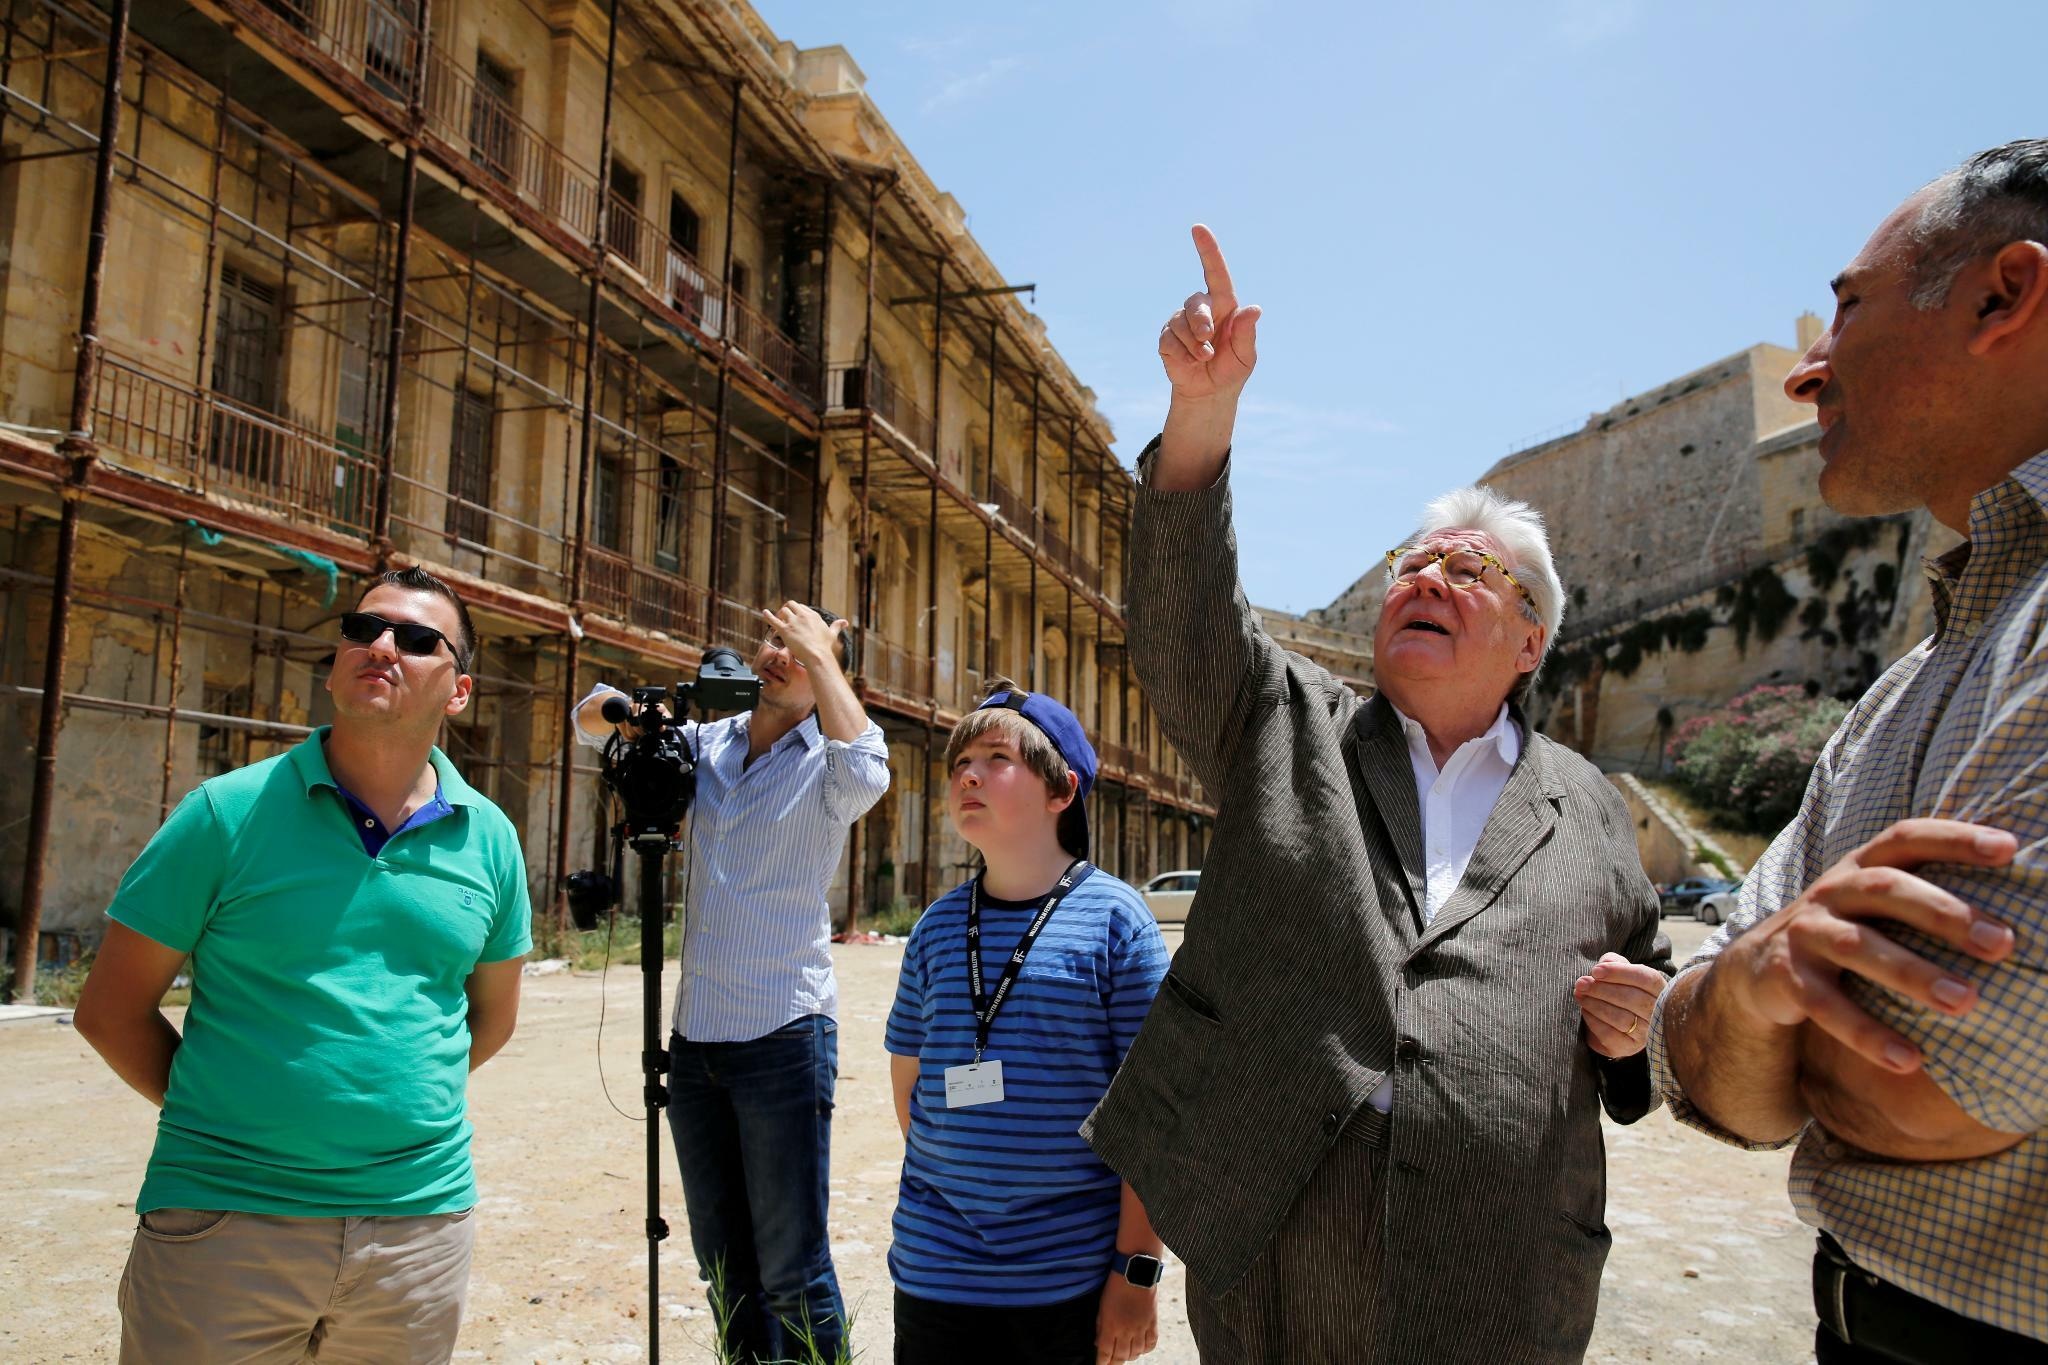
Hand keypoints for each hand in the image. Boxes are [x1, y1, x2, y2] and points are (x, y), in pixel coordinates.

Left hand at [760, 601, 844, 671]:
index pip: (802, 607)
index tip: (795, 616)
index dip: (797, 611)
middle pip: (791, 605)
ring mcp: (793, 622)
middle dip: (787, 609)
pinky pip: (773, 619)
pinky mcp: (785, 630)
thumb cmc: (825, 647)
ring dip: (779, 614)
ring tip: (777, 619)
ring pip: (783, 611)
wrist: (817, 655)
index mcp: (813, 615)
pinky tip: (764, 612)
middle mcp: (802, 616)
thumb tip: (845, 622)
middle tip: (784, 616)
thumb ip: (837, 626)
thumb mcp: (832, 634)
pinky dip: (768, 615)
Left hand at [1095, 1274, 1158, 1362]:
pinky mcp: (1152, 1323)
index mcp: (1111, 1327)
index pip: (1105, 1353)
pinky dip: (1145, 1349)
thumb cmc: (1115, 1287)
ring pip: (1136, 1353)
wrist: (1135, 1273)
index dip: (1102, 1363)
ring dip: (1130, 1356)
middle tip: (1112, 1363)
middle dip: (1115, 1363)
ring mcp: (1141, 1328)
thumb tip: (1098, 1342)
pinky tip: (1141, 1348)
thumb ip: (1100, 1326)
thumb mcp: (1102, 1306)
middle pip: (1121, 1356)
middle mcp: (1126, 1332)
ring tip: (1126, 1353)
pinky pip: (1151, 1344)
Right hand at [1157, 224, 1260, 403]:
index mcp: (1224, 305)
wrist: (1210, 393)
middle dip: (1201, 321)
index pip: (1216, 272)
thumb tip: (1255, 309)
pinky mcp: (1167, 338)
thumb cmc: (1231, 369)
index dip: (1207, 250)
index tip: (1198, 229)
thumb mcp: (1246, 355)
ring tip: (1204, 358)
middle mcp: (1202, 309)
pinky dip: (1182, 354)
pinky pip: (1170, 340)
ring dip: (1194, 344)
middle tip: (1208, 340)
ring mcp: (1181, 322)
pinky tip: (1190, 362)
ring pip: (1180, 322)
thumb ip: (1247, 333)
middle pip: (1195, 302)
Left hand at [1575, 953, 1664, 1058]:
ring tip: (1579, 994)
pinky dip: (1593, 1020)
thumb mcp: (1620, 972)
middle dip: (1602, 989)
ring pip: (1621, 1018)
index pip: (1646, 979)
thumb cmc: (1619, 990)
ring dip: (1595, 1004)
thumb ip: (1614, 962)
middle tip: (1581, 983)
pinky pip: (1610, 1034)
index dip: (1620, 972)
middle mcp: (1658, 1014)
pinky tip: (1585, 1010)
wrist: (1614, 1021)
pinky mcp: (1629, 1047)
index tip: (1596, 971)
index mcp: (1661, 990)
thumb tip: (1605, 963)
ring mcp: (1646, 1033)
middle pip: (1632, 999)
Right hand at [1715, 818, 2016, 1073]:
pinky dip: (1867, 1033)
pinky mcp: (1786, 978)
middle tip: (2004, 944)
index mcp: (1860, 868)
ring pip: (1857, 947)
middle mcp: (1830, 892)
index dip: (1954, 838)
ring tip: (1967, 1002)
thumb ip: (1925, 894)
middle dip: (1945, 914)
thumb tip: (2015, 912)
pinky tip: (1910, 1059)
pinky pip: (1826, 1007)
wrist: (1758, 968)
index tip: (2008, 848)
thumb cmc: (1845, 931)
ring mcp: (1805, 933)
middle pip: (1886, 889)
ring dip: (1913, 973)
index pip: (1907, 839)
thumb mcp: (1874, 904)